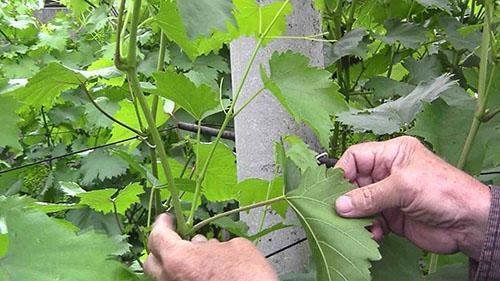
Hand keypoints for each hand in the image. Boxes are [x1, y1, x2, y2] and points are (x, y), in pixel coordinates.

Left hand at [145, 214, 277, 280]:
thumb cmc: (248, 275)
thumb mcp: (236, 247)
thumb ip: (214, 244)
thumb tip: (208, 246)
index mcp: (178, 259)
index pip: (157, 237)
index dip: (162, 224)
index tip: (168, 218)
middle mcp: (170, 279)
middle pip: (151, 262)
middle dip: (161, 248)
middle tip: (175, 238)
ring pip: (164, 277)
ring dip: (174, 264)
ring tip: (194, 256)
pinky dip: (184, 276)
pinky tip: (202, 272)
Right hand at [334, 136, 490, 259]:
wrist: (469, 224)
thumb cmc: (445, 192)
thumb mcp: (403, 187)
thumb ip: (369, 196)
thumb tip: (340, 204)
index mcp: (391, 154)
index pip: (356, 156)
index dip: (342, 171)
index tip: (332, 189)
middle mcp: (387, 173)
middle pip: (355, 181)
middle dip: (347, 197)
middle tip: (341, 211)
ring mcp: (389, 195)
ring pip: (360, 203)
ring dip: (357, 216)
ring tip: (361, 225)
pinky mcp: (392, 215)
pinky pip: (370, 220)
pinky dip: (369, 228)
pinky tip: (376, 233)